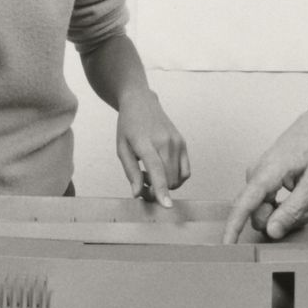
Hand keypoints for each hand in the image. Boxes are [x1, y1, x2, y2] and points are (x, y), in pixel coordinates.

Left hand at [115, 89, 189, 207]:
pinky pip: (186, 171)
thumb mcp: (122, 149)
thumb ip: (130, 172)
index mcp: (146, 143)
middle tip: (142, 184)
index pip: (156, 170)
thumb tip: (137, 193)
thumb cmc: (128, 126)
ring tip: (150, 174)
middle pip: (169, 179)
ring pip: (178, 178)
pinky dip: (175, 178)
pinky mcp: (183, 143)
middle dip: (157, 191)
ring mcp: (177, 142)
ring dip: (165, 185)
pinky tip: (162, 170)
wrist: (141, 102)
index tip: (167, 206)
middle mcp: (165, 142)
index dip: (161, 189)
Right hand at [222, 106, 307, 243]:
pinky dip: (279, 208)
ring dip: (281, 215)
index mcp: (267, 172)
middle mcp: (255, 173)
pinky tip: (294, 202)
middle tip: (305, 217)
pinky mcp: (259, 179)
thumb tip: (272, 231)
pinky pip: (263, 203)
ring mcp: (255, 176)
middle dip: (278, 222)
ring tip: (304, 208)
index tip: (226, 245)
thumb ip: (292, 210)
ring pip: (261, 210)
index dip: (233, 227)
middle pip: (256, 214)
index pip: (244, 204)